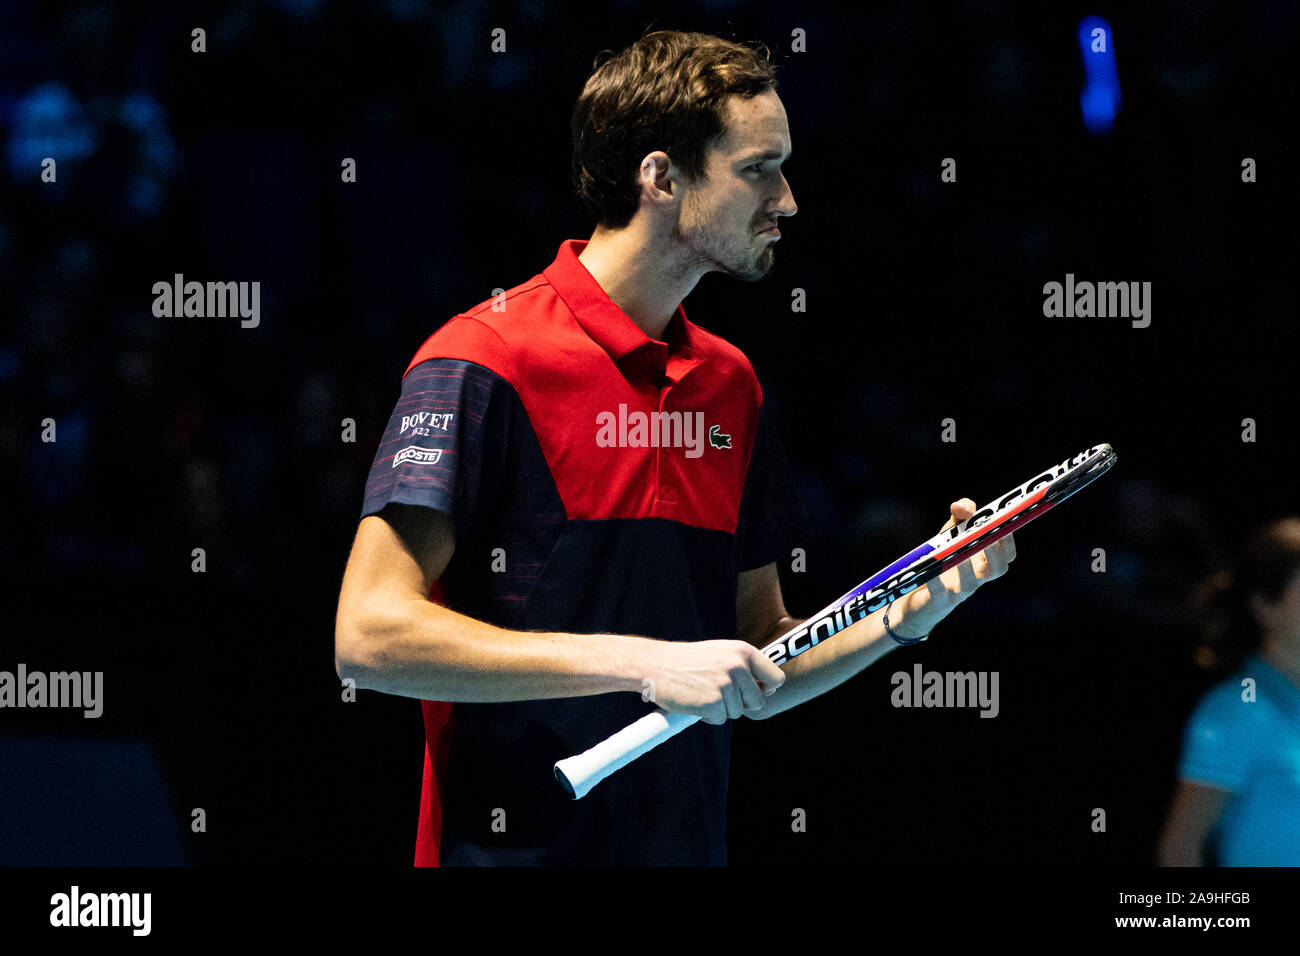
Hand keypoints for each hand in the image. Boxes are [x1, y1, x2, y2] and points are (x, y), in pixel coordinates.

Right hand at [638, 639, 786, 724]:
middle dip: (742, 703)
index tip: (757, 691)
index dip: (767, 689)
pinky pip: (720, 719)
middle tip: (720, 693)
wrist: (655, 664)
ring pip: (737, 712)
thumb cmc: (688, 660)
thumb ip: (744, 666)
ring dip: (721, 708)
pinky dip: (708, 716)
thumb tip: (769, 690)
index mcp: (743, 651)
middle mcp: (738, 667)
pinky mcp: (713, 704)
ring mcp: (726, 686)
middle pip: (757, 701)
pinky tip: (695, 701)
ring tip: (701, 691)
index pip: (776, 677)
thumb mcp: (720, 652)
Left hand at [890, 498, 1015, 637]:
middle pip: (997, 569)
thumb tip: (960, 506)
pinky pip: (939, 594)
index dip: (1008, 539)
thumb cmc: (941, 560)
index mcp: (983, 561)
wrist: (916, 594)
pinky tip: (931, 570)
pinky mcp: (937, 602)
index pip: (1006, 554)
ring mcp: (957, 592)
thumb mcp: (951, 534)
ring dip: (967, 567)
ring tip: (959, 551)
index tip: (1003, 522)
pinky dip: (936, 582)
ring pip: (970, 584)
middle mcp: (976, 577)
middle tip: (986, 536)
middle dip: (995, 552)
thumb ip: (960, 516)